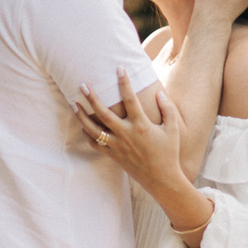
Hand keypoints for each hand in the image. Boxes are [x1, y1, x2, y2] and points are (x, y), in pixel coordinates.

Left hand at [76, 71, 212, 235]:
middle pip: (103, 113)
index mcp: (141, 126)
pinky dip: (87, 134)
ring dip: (82, 116)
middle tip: (83, 84)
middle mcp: (126, 135)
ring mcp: (117, 146)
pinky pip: (95, 144)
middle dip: (91, 97)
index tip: (119, 68)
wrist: (161, 179)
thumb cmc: (169, 153)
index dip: (124, 82)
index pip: (130, 99)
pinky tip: (83, 125)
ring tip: (74, 104)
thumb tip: (159, 94)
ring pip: (93, 129)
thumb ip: (167, 109)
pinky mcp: (113, 156)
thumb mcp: (173, 129)